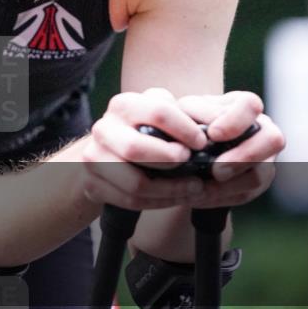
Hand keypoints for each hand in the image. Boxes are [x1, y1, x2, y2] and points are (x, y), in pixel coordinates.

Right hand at [80, 88, 210, 210]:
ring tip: (194, 188)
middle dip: (170, 161)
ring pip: (135, 183)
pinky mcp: (92, 185)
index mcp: (123, 105)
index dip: (185, 129)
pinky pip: (131, 201)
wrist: (104, 152)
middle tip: (193, 164)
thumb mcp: (157, 111)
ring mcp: (94, 158)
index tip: (203, 142)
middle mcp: (104, 129)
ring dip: (171, 190)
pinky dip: (160, 203)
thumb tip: (215, 126)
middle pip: (136, 149)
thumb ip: (179, 114)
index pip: (158, 112)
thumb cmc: (144, 130)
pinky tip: (177, 197)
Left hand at [176, 91, 285, 207]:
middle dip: (243, 158)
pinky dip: (222, 196)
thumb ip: (195, 116)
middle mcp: (261, 128)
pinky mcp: (256, 181)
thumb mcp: (185, 113)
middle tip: (216, 170)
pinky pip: (246, 193)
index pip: (251, 105)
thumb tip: (205, 135)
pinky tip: (202, 194)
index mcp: (243, 105)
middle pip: (273, 139)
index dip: (236, 121)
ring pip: (260, 173)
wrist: (185, 148)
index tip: (214, 134)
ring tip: (203, 188)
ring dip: (230, 184)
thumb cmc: (186, 123)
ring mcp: (263, 156)